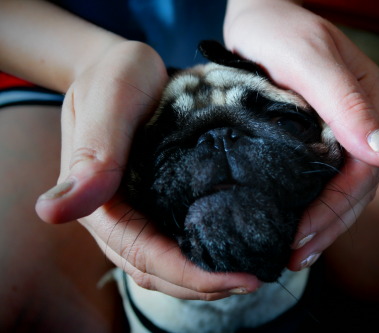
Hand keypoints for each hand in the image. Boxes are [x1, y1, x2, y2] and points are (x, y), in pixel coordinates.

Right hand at [35, 40, 260, 298]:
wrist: (124, 66)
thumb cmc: (117, 75)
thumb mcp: (111, 99)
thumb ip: (94, 151)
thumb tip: (53, 211)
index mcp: (98, 201)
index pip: (142, 254)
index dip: (189, 274)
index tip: (239, 278)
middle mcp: (113, 216)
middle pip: (156, 269)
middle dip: (205, 284)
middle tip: (255, 279)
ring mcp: (133, 212)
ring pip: (165, 263)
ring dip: (205, 276)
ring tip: (250, 272)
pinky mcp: (152, 203)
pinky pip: (173, 241)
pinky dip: (202, 254)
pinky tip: (231, 249)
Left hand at [224, 0, 378, 269]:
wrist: (257, 16)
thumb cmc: (278, 29)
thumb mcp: (309, 59)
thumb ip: (347, 104)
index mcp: (370, 104)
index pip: (362, 173)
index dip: (334, 211)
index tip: (300, 239)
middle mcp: (361, 120)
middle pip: (355, 187)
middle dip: (327, 227)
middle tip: (293, 258)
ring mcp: (340, 127)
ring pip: (340, 187)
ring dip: (320, 224)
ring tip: (293, 253)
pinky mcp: (318, 132)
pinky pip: (322, 175)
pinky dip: (309, 204)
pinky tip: (293, 223)